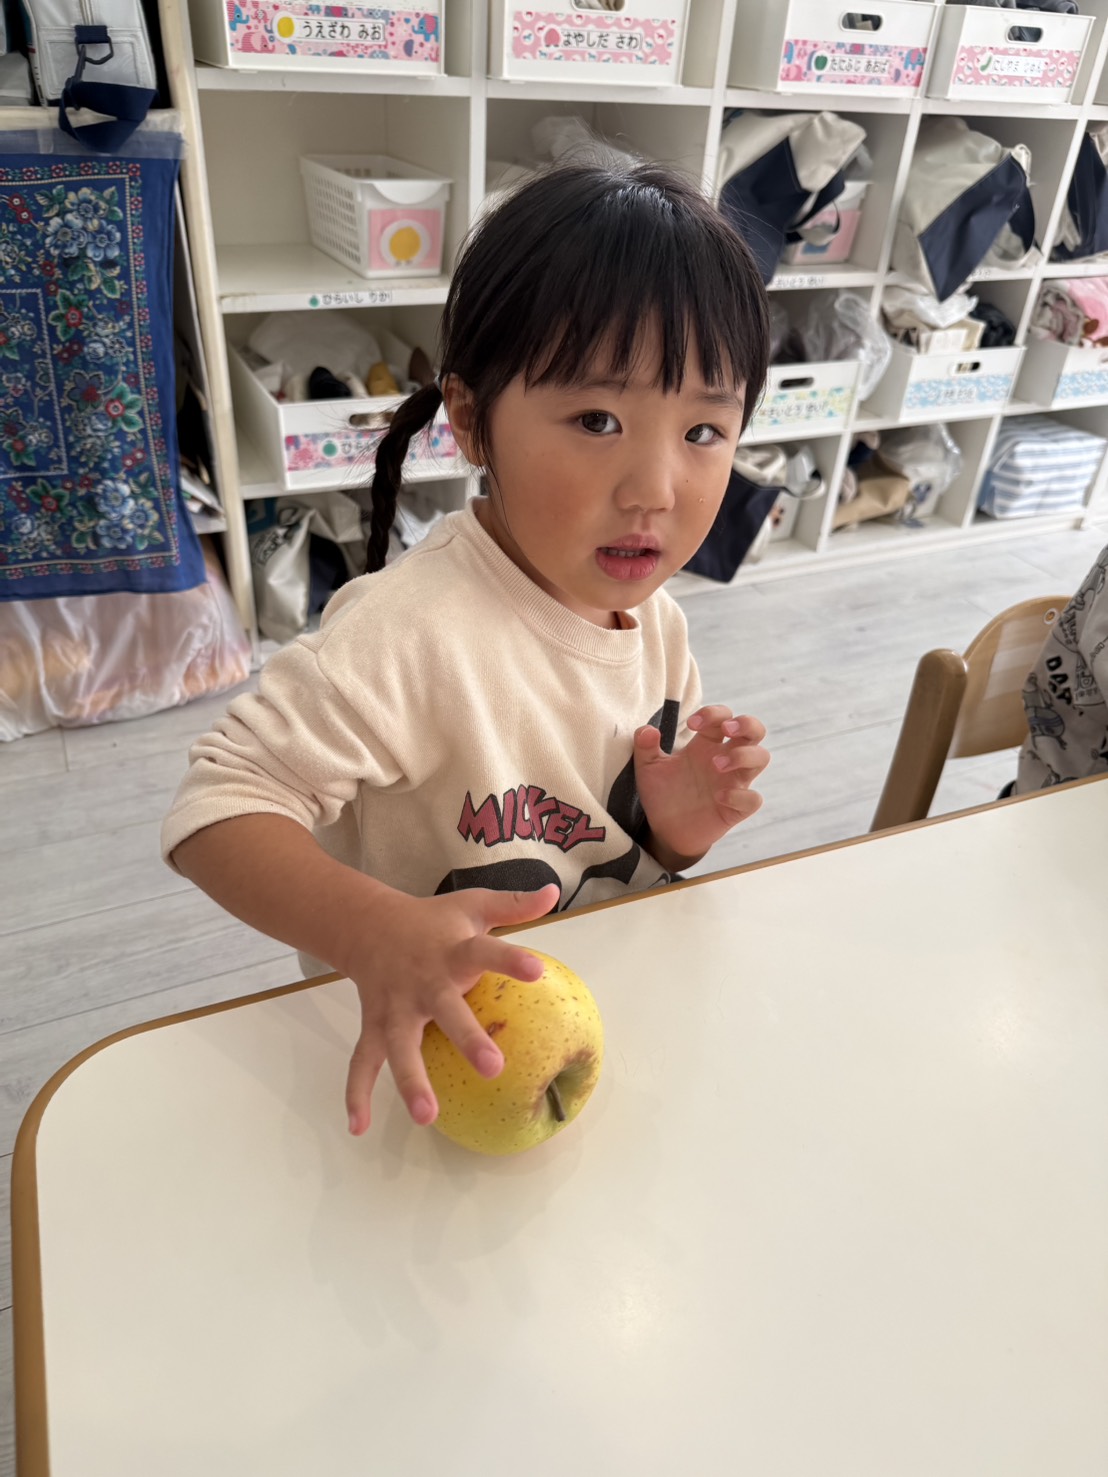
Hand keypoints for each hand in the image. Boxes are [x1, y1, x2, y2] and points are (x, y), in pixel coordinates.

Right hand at [343, 883, 558, 1133]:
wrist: (367, 924)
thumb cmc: (431, 921)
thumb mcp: (471, 905)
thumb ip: (512, 905)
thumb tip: (554, 892)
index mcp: (452, 952)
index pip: (485, 952)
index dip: (510, 961)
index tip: (537, 971)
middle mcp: (423, 983)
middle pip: (445, 1011)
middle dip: (467, 1039)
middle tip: (494, 1067)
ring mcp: (395, 1009)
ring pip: (400, 1047)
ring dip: (410, 1080)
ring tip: (427, 1115)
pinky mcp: (374, 1026)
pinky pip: (362, 1062)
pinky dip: (356, 1094)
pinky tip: (358, 1127)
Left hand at [634, 706, 767, 866]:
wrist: (665, 831)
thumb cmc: (662, 794)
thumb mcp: (648, 768)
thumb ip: (644, 746)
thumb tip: (648, 730)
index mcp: (706, 745)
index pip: (724, 717)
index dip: (713, 713)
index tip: (691, 723)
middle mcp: (725, 760)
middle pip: (755, 730)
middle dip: (747, 724)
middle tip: (726, 730)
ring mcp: (734, 783)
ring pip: (761, 758)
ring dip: (743, 755)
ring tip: (717, 765)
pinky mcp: (736, 809)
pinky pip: (753, 799)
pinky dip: (740, 795)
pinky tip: (719, 796)